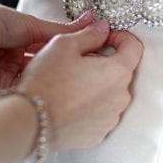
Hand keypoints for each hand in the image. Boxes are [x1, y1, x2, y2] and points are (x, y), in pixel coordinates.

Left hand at [0, 0, 93, 97]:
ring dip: (55, 80)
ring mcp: (12, 76)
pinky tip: (59, 89)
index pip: (57, 51)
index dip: (75, 52)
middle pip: (50, 68)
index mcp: (27, 42)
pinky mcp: (3, 89)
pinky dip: (39, 89)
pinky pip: (26, 90)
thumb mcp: (36, 25)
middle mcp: (20, 61)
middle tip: (93, 71)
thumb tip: (94, 21)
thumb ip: (65, 31)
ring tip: (80, 81)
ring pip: (40, 80)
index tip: (98, 54)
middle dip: (67, 69)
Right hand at [17, 20, 142, 150]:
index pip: (134, 47)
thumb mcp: (63, 45)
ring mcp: (111, 118)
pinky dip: (89, 106)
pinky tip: (69, 103)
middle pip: (120, 72)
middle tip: (78, 61)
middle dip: (104, 63)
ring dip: (96, 85)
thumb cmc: (45, 82)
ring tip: (70, 84)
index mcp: (118, 72)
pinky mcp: (98, 134)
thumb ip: (90, 34)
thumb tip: (103, 29)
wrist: (28, 122)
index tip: (104, 38)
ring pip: (110, 94)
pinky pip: (100, 114)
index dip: (119, 38)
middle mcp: (121, 97)